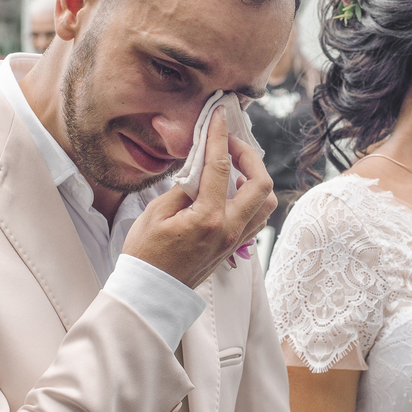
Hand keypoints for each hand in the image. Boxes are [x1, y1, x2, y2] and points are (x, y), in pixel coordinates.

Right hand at [122, 107, 276, 288]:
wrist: (151, 294)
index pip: (220, 167)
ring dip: (255, 179)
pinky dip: (252, 199)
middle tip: (230, 143)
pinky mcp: (234, 248)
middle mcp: (229, 229)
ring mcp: (235, 241)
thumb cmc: (146, 255)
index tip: (219, 117)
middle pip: (261, 183)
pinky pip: (256, 219)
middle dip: (249, 155)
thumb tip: (199, 168)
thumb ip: (183, 188)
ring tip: (234, 167)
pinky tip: (233, 191)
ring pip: (266, 203)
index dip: (220, 136)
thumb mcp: (155, 214)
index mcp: (208, 218)